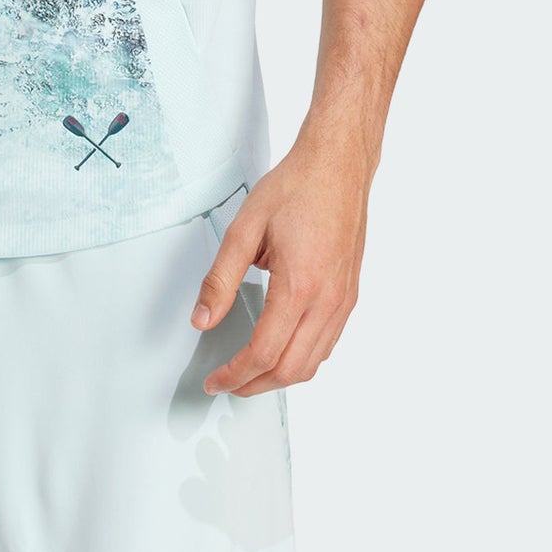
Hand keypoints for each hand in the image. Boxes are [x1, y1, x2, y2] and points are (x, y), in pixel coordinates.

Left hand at [190, 138, 371, 397]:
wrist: (338, 166)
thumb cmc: (296, 188)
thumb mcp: (245, 228)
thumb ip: (220, 278)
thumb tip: (202, 318)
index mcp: (299, 285)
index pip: (264, 353)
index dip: (235, 375)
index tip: (215, 381)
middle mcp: (327, 300)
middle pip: (290, 369)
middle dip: (254, 386)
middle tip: (227, 384)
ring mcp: (343, 301)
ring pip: (313, 364)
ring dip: (279, 378)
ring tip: (249, 374)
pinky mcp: (349, 296)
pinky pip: (327, 344)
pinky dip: (302, 360)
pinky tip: (282, 350)